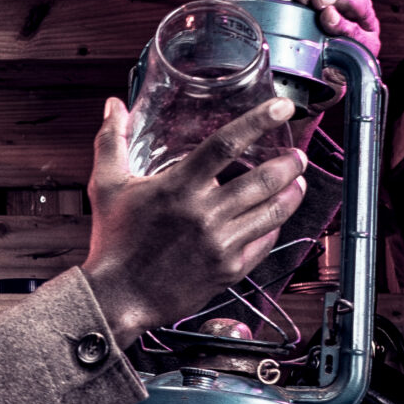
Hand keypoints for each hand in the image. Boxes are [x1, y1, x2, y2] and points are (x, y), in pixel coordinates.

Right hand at [81, 96, 308, 343]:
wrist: (118, 297)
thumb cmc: (112, 242)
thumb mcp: (106, 186)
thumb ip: (111, 142)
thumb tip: (113, 106)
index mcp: (177, 188)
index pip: (226, 144)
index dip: (258, 121)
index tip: (281, 109)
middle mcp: (204, 214)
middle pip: (262, 179)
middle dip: (288, 163)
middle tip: (296, 155)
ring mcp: (220, 243)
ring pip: (272, 211)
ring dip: (292, 192)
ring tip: (297, 180)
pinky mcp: (229, 269)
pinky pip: (264, 243)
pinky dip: (275, 226)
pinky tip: (277, 217)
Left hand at [291, 0, 380, 58]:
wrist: (312, 81)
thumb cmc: (299, 41)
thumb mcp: (282, 9)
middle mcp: (350, 1)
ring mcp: (361, 21)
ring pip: (355, 1)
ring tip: (319, 1)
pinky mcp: (367, 43)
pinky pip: (357, 31)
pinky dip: (343, 24)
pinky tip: (330, 19)